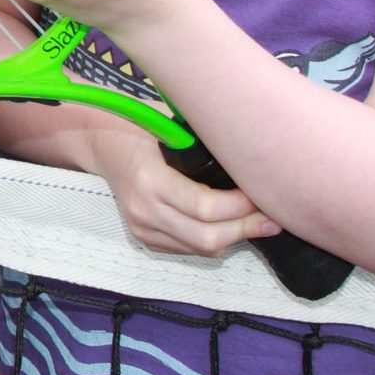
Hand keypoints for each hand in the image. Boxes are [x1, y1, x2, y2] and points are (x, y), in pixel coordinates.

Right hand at [94, 128, 284, 259]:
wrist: (100, 143)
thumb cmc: (141, 126)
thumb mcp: (169, 126)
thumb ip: (205, 145)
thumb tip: (252, 161)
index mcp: (149, 179)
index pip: (206, 208)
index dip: (241, 207)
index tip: (262, 194)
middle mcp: (143, 211)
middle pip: (208, 237)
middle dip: (246, 229)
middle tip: (274, 218)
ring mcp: (142, 229)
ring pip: (202, 249)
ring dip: (235, 237)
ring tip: (259, 222)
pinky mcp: (145, 239)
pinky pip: (190, 249)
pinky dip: (215, 240)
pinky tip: (230, 225)